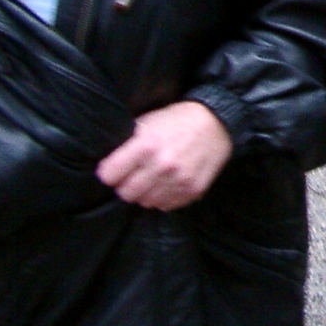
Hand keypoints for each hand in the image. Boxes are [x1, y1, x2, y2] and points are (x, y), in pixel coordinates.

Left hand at [96, 101, 233, 210]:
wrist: (218, 123)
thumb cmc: (178, 119)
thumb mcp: (149, 121)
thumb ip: (128, 142)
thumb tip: (108, 162)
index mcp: (146, 145)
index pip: (109, 175)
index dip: (109, 172)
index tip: (113, 170)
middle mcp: (161, 165)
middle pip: (126, 193)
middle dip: (125, 186)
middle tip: (133, 177)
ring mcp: (179, 180)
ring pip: (145, 202)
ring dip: (145, 193)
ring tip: (152, 180)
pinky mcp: (193, 190)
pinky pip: (166, 206)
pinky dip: (164, 198)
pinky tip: (168, 184)